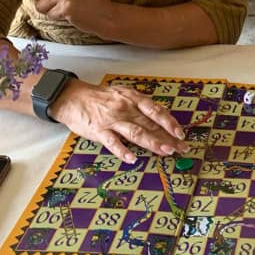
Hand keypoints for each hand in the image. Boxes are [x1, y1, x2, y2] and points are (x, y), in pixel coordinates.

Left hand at [19, 0, 108, 32]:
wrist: (104, 14)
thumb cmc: (86, 3)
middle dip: (44, 3)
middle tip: (62, 5)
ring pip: (40, 6)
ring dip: (50, 11)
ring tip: (66, 9)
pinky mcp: (66, 7)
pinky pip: (49, 15)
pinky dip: (57, 18)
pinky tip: (69, 15)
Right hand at [50, 80, 188, 162]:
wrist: (73, 97)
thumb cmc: (101, 98)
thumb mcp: (123, 95)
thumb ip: (140, 107)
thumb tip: (160, 119)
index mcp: (133, 98)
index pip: (156, 111)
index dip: (170, 122)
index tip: (181, 133)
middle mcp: (125, 108)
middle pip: (150, 124)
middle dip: (167, 136)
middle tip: (181, 147)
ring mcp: (112, 120)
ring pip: (136, 132)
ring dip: (153, 142)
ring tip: (166, 151)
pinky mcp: (99, 131)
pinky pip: (112, 142)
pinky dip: (122, 150)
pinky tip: (132, 158)